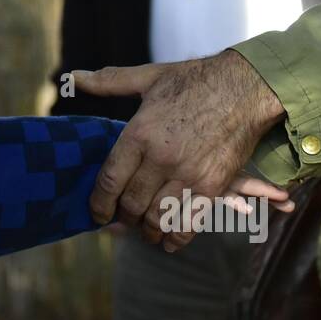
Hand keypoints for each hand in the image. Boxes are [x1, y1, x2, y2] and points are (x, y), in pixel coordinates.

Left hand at [73, 50, 287, 246]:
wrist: (246, 87)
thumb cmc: (195, 81)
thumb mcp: (148, 77)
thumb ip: (109, 82)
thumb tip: (74, 78)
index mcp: (139, 133)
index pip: (109, 180)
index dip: (99, 203)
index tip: (97, 213)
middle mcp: (160, 158)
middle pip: (131, 203)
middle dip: (122, 218)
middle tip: (120, 221)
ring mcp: (188, 174)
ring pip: (157, 217)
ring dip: (147, 229)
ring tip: (143, 230)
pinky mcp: (213, 185)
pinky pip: (189, 222)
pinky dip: (176, 238)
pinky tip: (168, 242)